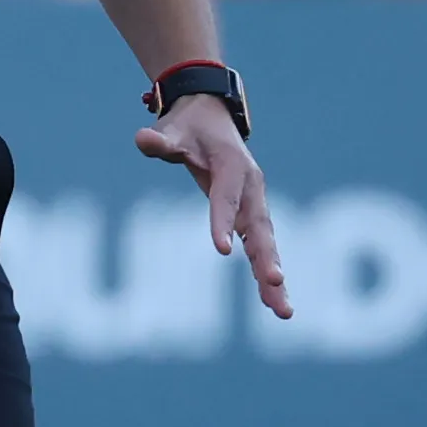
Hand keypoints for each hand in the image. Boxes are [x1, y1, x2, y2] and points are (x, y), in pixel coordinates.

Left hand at [136, 95, 291, 318]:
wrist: (212, 115)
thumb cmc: (190, 126)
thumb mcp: (173, 129)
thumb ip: (161, 140)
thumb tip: (142, 139)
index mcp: (232, 165)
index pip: (225, 197)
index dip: (223, 221)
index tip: (223, 249)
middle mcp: (251, 187)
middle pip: (259, 226)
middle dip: (267, 256)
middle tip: (275, 282)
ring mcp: (255, 203)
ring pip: (266, 243)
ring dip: (274, 275)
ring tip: (284, 311)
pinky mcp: (252, 216)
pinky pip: (261, 247)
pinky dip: (268, 273)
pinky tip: (274, 303)